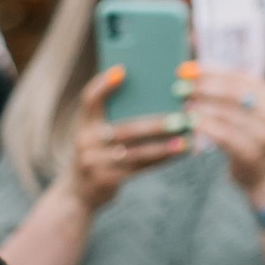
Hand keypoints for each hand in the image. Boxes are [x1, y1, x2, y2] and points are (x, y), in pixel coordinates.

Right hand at [64, 65, 190, 211]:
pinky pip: (139, 168)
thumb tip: (154, 95)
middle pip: (125, 128)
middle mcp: (84, 141)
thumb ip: (113, 116)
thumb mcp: (96, 134)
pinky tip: (178, 153)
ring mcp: (93, 162)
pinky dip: (161, 160)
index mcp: (84, 123)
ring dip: (164, 145)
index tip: (122, 71)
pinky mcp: (105, 179)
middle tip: (181, 118)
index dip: (103, 84)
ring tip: (186, 140)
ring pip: (136, 151)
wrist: (79, 193)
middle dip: (156, 124)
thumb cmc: (98, 155)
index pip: (89, 99)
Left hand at [180, 62, 264, 192]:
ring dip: (201, 106)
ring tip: (183, 104)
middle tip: (179, 87)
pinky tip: (189, 122)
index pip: (239, 77)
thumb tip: (195, 74)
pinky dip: (204, 127)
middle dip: (203, 87)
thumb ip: (231, 95)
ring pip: (227, 113)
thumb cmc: (251, 138)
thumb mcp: (249, 112)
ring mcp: (264, 133)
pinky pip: (223, 135)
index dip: (211, 71)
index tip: (186, 69)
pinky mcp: (251, 152)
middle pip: (233, 92)